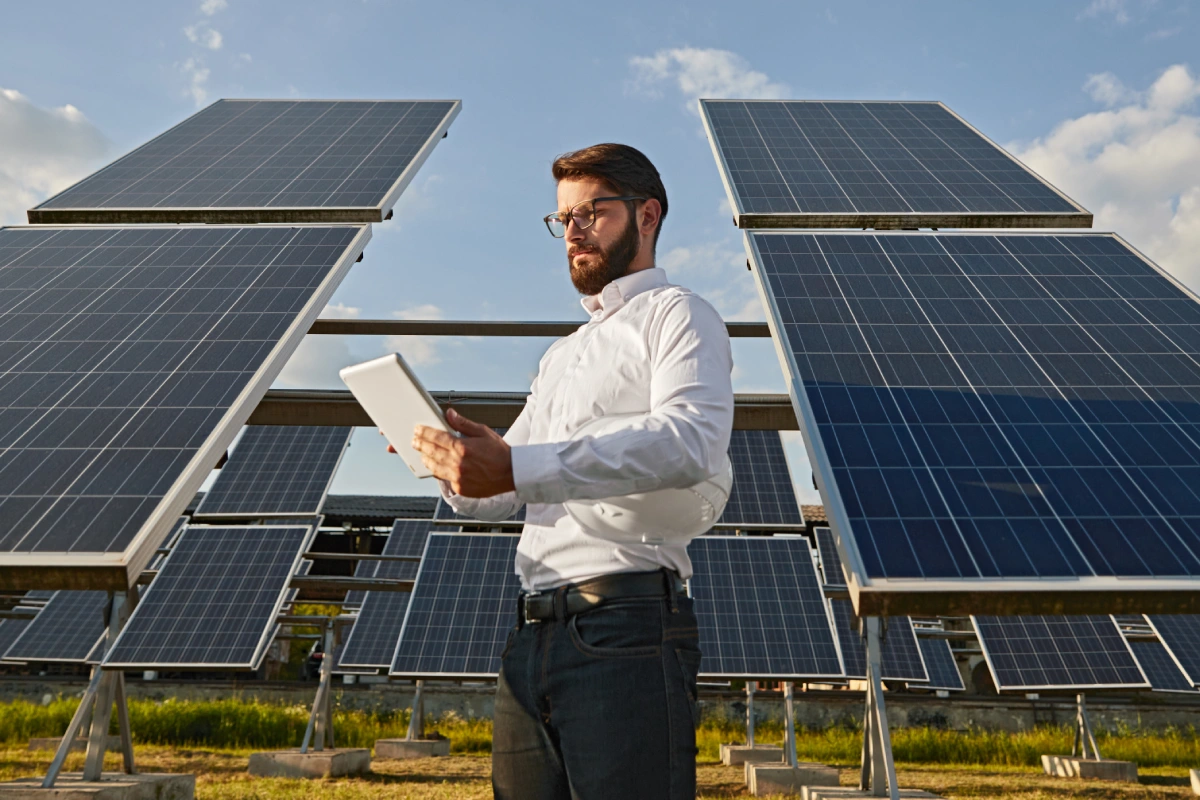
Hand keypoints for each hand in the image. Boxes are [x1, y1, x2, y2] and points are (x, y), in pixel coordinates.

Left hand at [399, 408, 514, 497]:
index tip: (417, 430)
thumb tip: (448, 414)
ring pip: (434, 467)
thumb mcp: (483, 432)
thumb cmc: (499, 452)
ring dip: (426, 459)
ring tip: (422, 453)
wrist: (512, 473)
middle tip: (414, 441)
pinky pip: (444, 478)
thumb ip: (463, 424)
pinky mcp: (460, 488)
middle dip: (420, 445)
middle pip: (431, 452)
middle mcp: (458, 463)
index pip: (436, 437)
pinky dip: (439, 471)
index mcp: (462, 447)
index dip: (424, 433)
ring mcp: (458, 477)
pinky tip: (436, 466)